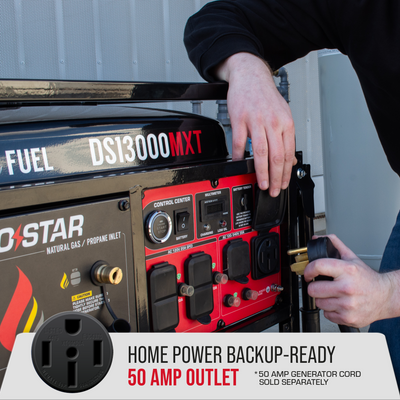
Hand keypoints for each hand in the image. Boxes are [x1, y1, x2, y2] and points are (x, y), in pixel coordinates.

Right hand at [215, 52, 295, 195]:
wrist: (250, 76)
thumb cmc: (265, 96)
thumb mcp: (283, 114)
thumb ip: (285, 137)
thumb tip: (290, 159)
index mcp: (286, 123)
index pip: (288, 153)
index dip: (287, 172)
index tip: (284, 184)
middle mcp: (273, 122)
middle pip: (276, 156)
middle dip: (276, 177)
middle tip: (274, 189)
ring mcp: (256, 121)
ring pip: (260, 152)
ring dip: (261, 171)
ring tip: (262, 183)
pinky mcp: (240, 119)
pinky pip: (239, 142)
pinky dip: (240, 156)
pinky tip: (240, 163)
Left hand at [304, 234, 394, 327]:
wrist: (385, 297)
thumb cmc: (368, 279)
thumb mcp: (352, 258)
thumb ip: (335, 245)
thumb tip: (318, 238)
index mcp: (347, 271)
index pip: (318, 267)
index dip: (308, 270)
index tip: (308, 274)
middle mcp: (347, 288)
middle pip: (313, 289)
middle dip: (314, 287)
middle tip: (321, 285)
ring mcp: (347, 305)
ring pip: (318, 303)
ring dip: (322, 299)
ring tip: (332, 294)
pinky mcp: (348, 318)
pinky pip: (327, 314)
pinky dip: (330, 310)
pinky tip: (338, 303)